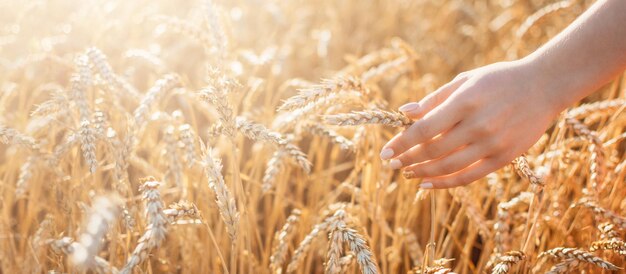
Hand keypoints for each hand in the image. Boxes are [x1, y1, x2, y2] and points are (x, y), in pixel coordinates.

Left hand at [380, 60, 560, 188]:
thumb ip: (434, 99)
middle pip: (433, 151)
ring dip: (422, 173)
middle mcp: (478, 125)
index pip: (424, 129)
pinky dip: (444, 183)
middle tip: (391, 163)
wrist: (545, 85)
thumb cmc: (499, 80)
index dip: (402, 143)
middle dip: (407, 160)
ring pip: (447, 167)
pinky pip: (468, 177)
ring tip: (406, 173)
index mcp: (465, 102)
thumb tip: (404, 113)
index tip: (385, 151)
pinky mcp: (504, 158)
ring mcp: (492, 144)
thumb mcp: (465, 80)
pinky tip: (426, 183)